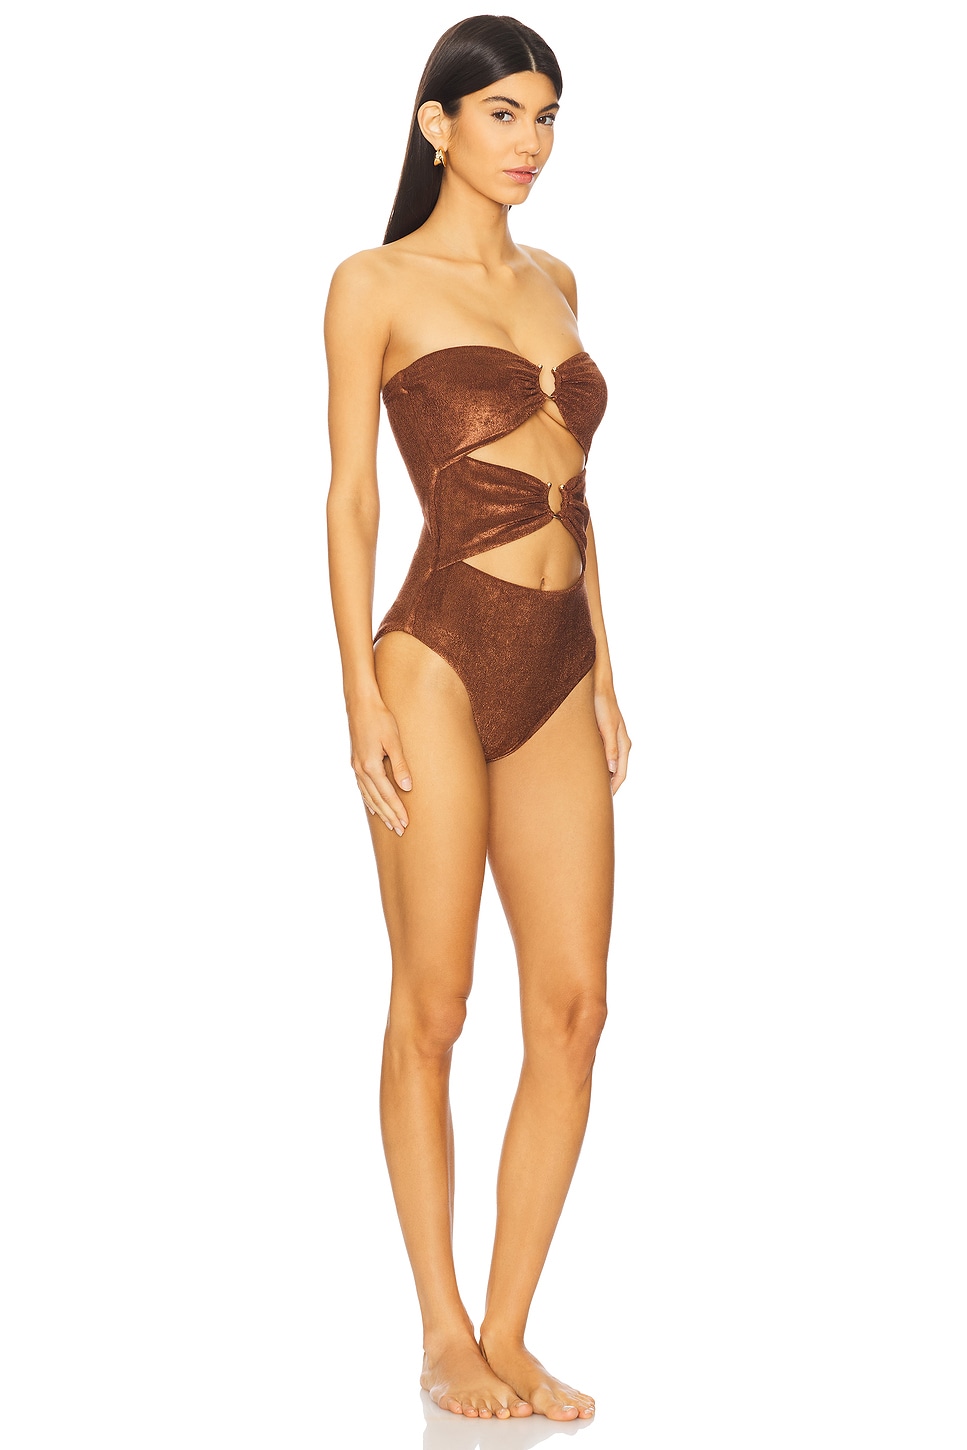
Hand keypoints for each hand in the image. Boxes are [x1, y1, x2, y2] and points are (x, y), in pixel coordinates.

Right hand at [348, 699, 412, 833]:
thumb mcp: (393, 740)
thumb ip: (400, 765)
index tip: (406, 823)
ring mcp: (356, 766)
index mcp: (370, 766)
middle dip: (389, 816)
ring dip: (379, 811)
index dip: (397, 810)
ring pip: (368, 795)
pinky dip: (368, 799)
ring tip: (389, 823)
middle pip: (377, 799)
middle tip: (400, 830)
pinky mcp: (356, 761)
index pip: (387, 795)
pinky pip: (362, 787)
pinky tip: (372, 806)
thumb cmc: (380, 718)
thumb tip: (407, 788)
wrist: (360, 703)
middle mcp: (361, 769)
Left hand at [593, 683, 631, 793]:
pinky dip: (597, 766)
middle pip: (616, 772)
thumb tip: (612, 769)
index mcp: (623, 745)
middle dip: (607, 787)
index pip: (621, 774)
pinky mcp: (603, 736)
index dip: (613, 789)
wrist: (596, 686)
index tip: (603, 802)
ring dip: (602, 777)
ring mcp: (612, 741)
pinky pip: (603, 757)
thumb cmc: (601, 704)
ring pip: (609, 765)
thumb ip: (610, 747)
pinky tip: (586, 770)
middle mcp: (620, 745)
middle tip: (594, 800)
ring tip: (588, 789)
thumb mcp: (606, 726)